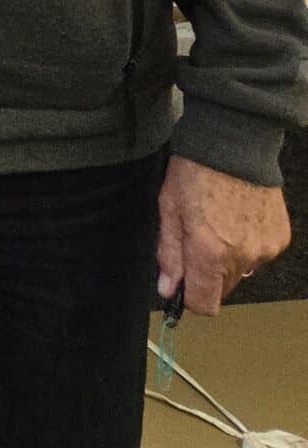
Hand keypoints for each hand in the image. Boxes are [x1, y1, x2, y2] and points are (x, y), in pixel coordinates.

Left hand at [157, 154, 290, 314]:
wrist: (234, 142)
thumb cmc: (196, 171)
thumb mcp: (169, 209)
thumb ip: (169, 254)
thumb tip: (168, 290)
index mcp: (210, 252)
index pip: (206, 305)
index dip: (191, 297)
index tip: (183, 280)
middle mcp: (242, 256)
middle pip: (222, 288)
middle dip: (207, 273)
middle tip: (197, 238)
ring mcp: (265, 248)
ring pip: (240, 272)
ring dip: (228, 258)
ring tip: (219, 223)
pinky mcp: (280, 238)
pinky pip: (259, 255)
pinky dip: (247, 244)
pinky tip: (238, 218)